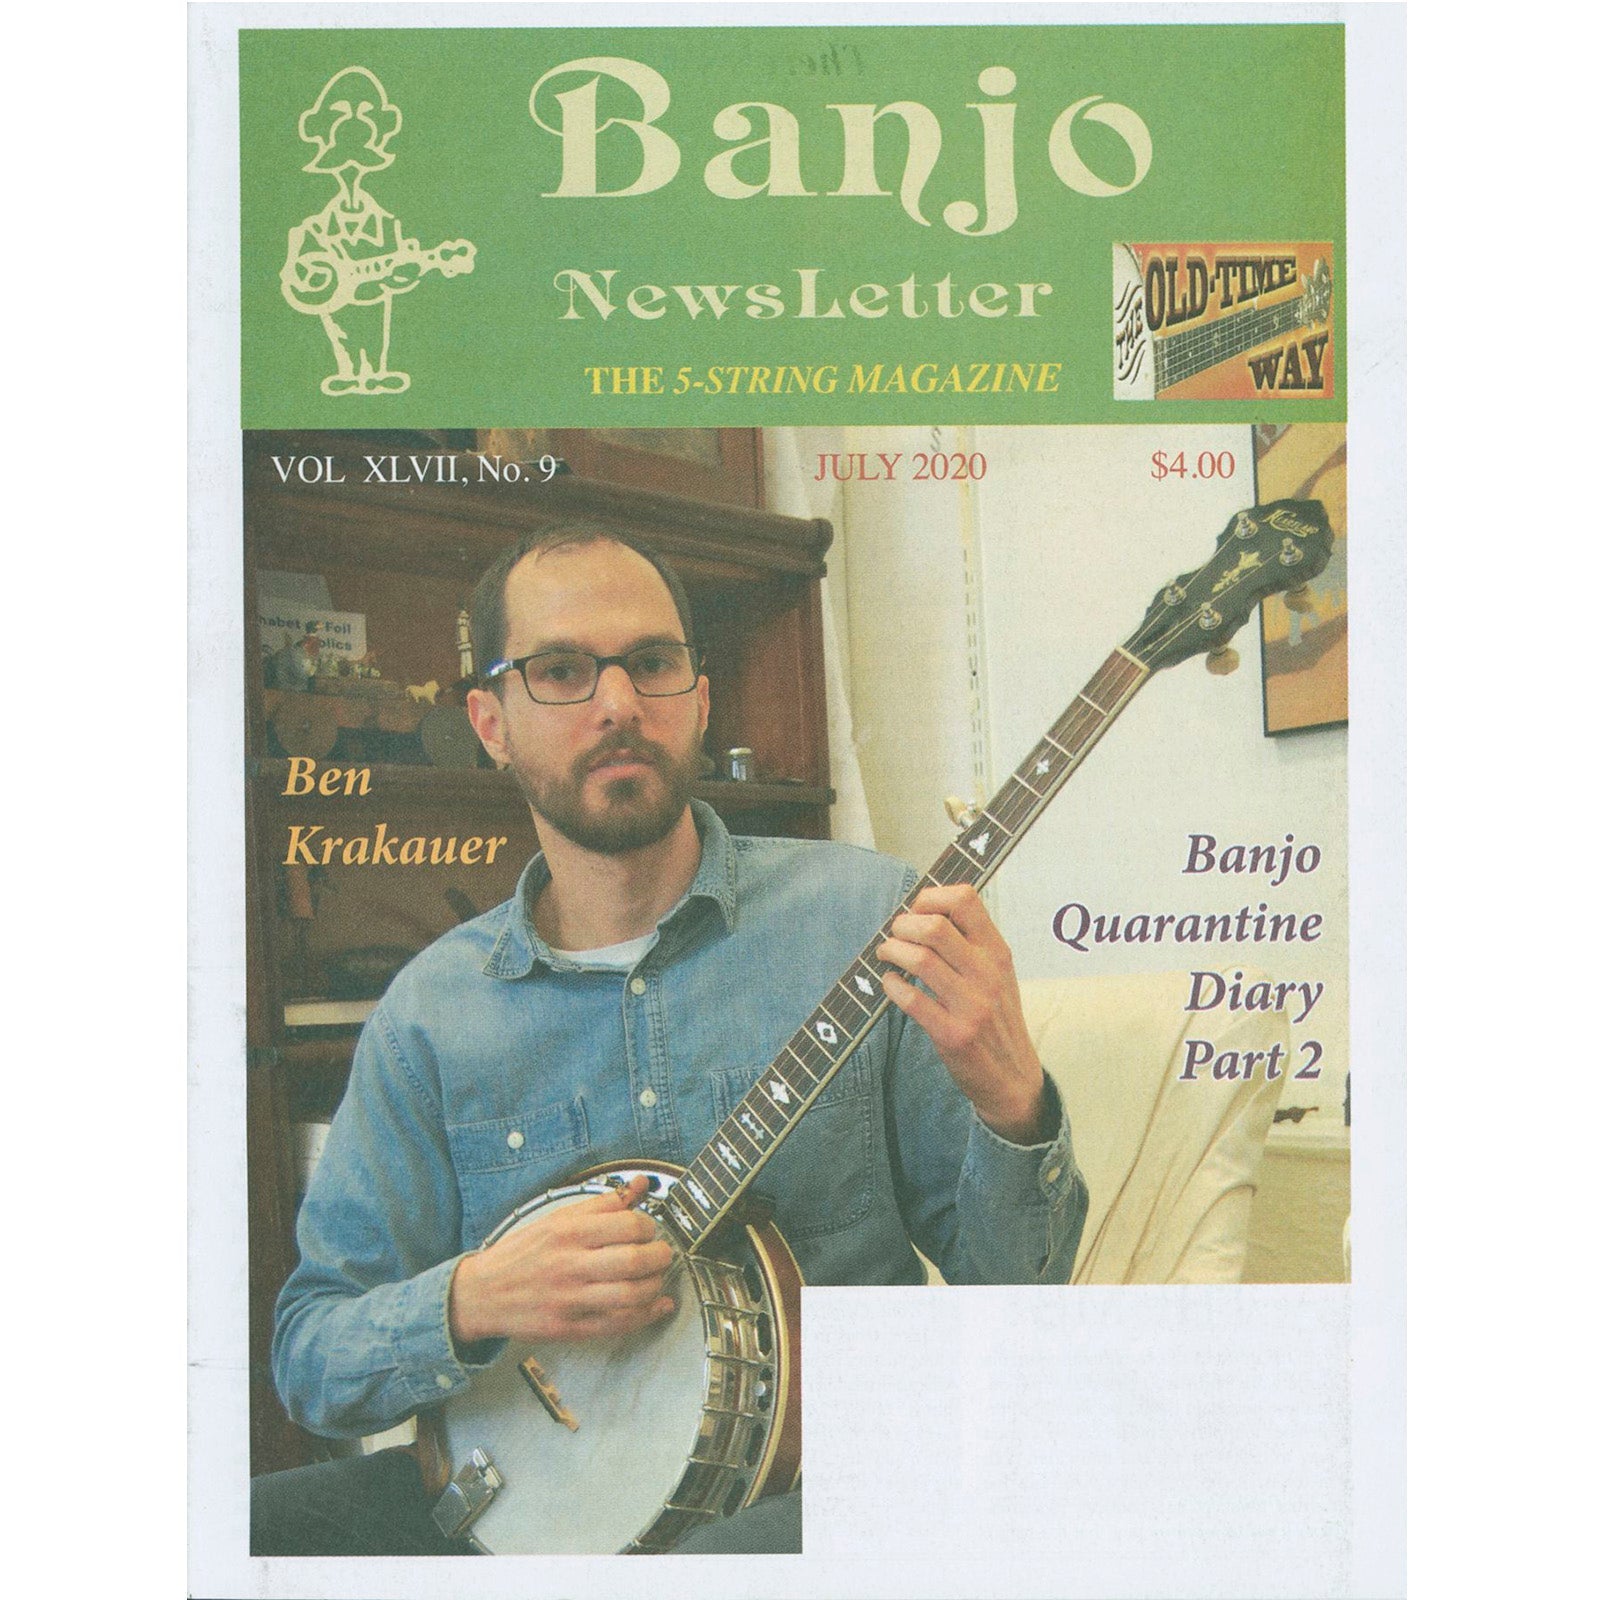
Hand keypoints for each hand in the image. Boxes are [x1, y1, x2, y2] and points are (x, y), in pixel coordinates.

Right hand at [448, 1176, 675, 1344]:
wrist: (482, 1293)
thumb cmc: (523, 1252)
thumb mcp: (558, 1218)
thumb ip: (603, 1203)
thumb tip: (640, 1184)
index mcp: (568, 1232)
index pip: (628, 1225)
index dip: (649, 1226)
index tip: (648, 1230)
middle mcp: (570, 1265)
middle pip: (634, 1261)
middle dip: (660, 1256)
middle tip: (662, 1254)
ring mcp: (570, 1299)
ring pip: (631, 1295)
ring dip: (655, 1285)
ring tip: (656, 1277)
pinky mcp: (570, 1328)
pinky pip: (618, 1324)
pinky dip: (646, 1315)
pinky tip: (657, 1305)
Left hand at [877, 884, 1051, 1143]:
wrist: (1013, 1076)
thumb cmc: (997, 1017)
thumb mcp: (998, 973)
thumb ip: (970, 941)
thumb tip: (923, 908)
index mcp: (998, 952)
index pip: (966, 899)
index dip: (930, 897)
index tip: (915, 910)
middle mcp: (988, 974)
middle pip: (935, 926)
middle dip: (902, 925)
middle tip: (893, 935)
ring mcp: (972, 1005)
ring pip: (920, 959)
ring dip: (892, 951)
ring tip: (886, 956)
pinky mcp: (953, 1034)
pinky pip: (911, 999)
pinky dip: (892, 985)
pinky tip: (890, 983)